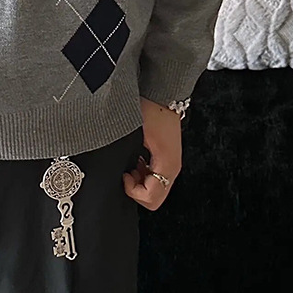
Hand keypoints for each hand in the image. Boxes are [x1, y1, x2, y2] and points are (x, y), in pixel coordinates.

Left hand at [123, 96, 181, 210]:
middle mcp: (173, 168)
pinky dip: (144, 173)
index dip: (133, 191)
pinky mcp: (168, 156)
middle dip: (137, 190)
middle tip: (127, 172)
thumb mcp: (136, 135)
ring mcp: (171, 162)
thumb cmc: (151, 110)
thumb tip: (120, 174)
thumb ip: (130, 159)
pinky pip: (157, 176)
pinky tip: (137, 159)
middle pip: (154, 198)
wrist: (162, 94)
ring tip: (131, 164)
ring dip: (140, 182)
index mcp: (167, 165)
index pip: (151, 198)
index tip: (124, 174)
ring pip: (156, 189)